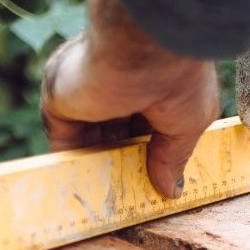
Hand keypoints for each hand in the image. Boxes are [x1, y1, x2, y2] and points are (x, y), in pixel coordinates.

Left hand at [41, 0, 219, 198]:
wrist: (142, 45)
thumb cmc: (177, 73)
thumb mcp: (190, 121)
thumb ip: (175, 156)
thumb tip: (172, 190)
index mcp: (148, 78)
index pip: (146, 121)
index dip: (152, 150)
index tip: (158, 178)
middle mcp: (114, 81)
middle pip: (116, 132)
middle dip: (126, 163)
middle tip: (136, 196)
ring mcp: (85, 90)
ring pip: (89, 139)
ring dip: (100, 170)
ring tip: (113, 204)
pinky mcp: (59, 100)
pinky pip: (64, 143)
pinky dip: (74, 169)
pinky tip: (86, 194)